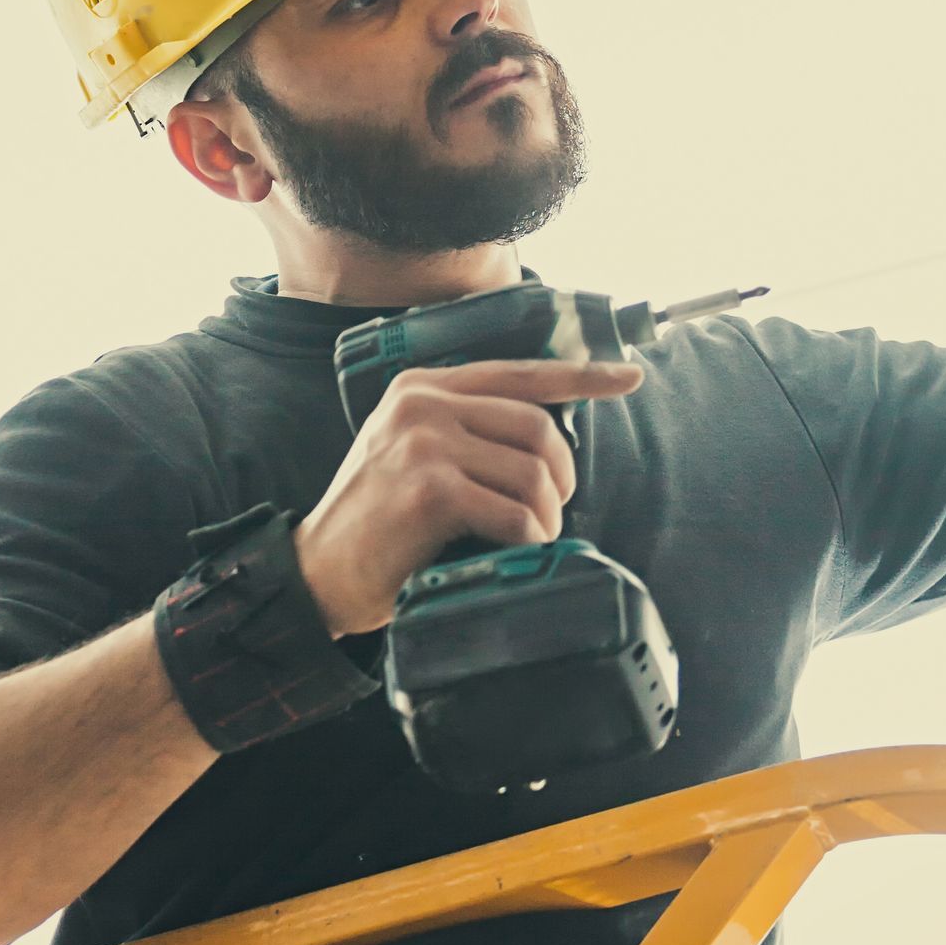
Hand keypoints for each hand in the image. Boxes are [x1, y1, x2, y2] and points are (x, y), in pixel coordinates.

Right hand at [293, 356, 646, 636]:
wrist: (318, 573)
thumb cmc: (376, 521)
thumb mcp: (411, 451)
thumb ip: (464, 429)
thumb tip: (543, 439)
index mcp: (422, 386)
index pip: (519, 371)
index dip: (581, 376)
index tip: (627, 376)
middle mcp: (422, 404)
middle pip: (536, 424)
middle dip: (561, 474)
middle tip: (552, 508)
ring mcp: (424, 443)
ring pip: (531, 470)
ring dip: (546, 514)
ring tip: (530, 536)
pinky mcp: (430, 489)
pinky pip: (513, 511)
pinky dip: (528, 537)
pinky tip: (516, 550)